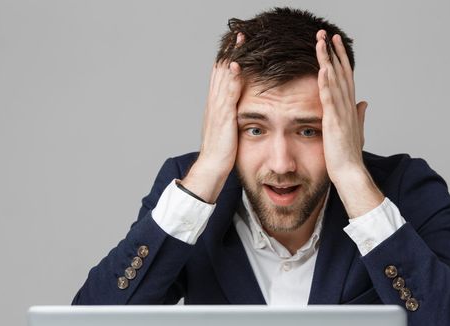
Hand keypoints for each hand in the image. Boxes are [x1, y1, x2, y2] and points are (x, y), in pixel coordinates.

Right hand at [181, 33, 244, 202]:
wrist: (212, 167)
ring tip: (238, 41)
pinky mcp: (223, 118)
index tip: (236, 44)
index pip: (221, 76)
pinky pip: (227, 94)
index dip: (227, 59)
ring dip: (230, 58)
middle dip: (229, 51)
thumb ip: (230, 115)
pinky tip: (235, 66)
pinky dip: (230, 79)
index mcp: (216, 105)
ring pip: (223, 78)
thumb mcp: (227, 129)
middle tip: (237, 34)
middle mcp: (214, 103)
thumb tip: (238, 108)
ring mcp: (217, 110)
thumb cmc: (221, 152)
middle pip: (221, 71)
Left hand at [315, 29, 367, 182]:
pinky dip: (327, 84)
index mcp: (350, 107)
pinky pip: (330, 100)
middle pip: (341, 73)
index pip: (346, 77)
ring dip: (328, 61)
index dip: (341, 59)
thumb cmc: (349, 154)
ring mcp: (342, 113)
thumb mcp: (355, 130)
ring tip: (322, 43)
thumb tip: (364, 102)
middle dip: (334, 53)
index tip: (335, 43)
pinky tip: (323, 69)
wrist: (350, 172)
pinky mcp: (335, 122)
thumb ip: (359, 115)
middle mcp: (348, 106)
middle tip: (327, 34)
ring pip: (335, 81)